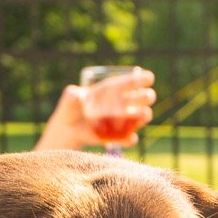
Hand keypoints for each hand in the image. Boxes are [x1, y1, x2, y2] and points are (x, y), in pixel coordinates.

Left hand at [39, 69, 155, 150]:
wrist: (68, 129)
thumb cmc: (70, 109)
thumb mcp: (68, 99)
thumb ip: (71, 95)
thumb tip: (76, 95)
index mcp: (112, 90)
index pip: (130, 82)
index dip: (141, 79)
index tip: (149, 78)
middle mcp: (121, 103)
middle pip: (142, 97)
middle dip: (146, 96)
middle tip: (146, 97)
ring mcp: (122, 120)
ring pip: (141, 116)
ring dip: (144, 116)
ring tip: (143, 115)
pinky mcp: (118, 136)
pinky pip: (129, 138)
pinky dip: (130, 139)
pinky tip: (129, 138)